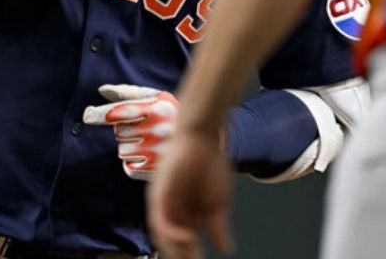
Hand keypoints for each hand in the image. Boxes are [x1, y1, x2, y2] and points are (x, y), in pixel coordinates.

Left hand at [81, 84, 179, 180]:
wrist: (203, 143)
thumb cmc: (173, 115)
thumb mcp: (157, 98)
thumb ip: (129, 93)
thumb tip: (102, 90)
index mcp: (158, 109)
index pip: (121, 111)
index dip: (100, 114)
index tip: (88, 115)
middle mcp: (158, 130)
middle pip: (119, 132)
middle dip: (124, 129)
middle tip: (141, 128)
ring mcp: (158, 152)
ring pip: (122, 151)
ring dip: (128, 147)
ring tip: (147, 142)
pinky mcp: (156, 171)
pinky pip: (129, 168)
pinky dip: (133, 163)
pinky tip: (146, 156)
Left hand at [147, 130, 234, 258]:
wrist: (203, 138)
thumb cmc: (211, 165)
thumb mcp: (218, 204)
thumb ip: (218, 228)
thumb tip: (227, 250)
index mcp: (184, 213)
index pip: (183, 241)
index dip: (190, 255)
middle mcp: (170, 211)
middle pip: (171, 242)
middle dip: (182, 256)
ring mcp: (163, 204)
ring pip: (163, 235)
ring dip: (175, 249)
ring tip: (191, 257)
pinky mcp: (158, 195)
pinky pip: (160, 221)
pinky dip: (172, 233)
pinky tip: (187, 238)